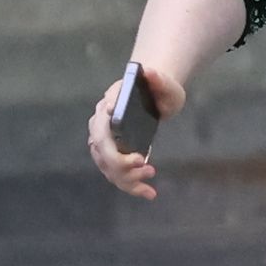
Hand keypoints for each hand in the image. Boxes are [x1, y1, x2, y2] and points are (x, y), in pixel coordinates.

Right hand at [83, 66, 167, 199]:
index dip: (112, 143)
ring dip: (128, 179)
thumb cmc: (159, 88)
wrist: (155, 93)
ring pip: (107, 168)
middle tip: (146, 166)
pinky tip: (150, 193)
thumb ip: (158, 79)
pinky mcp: (113, 155)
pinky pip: (116, 176)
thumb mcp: (164, 83)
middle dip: (121, 164)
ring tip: (151, 178)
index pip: (102, 126)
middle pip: (102, 151)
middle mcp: (100, 124)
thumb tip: (148, 72)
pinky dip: (132, 187)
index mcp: (109, 104)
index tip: (134, 154)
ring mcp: (104, 142)